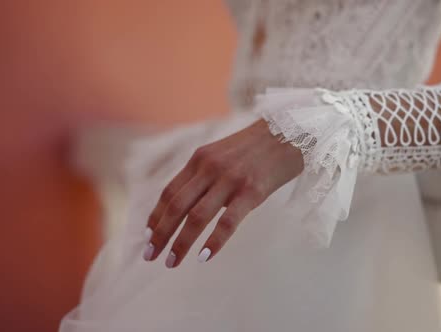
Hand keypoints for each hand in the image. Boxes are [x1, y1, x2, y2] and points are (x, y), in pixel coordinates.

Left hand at [142, 119, 303, 267]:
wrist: (292, 131)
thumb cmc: (258, 147)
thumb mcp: (223, 154)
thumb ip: (205, 175)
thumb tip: (191, 205)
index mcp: (200, 158)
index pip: (169, 192)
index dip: (156, 216)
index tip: (147, 236)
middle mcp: (209, 168)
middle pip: (176, 206)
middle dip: (160, 234)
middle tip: (149, 255)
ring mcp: (230, 179)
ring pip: (196, 216)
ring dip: (180, 242)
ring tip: (171, 262)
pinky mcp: (251, 191)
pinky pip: (228, 222)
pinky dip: (214, 241)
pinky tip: (204, 257)